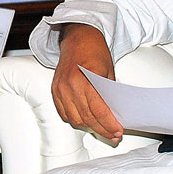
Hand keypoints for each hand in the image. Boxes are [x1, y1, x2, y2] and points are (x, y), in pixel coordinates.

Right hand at [51, 24, 123, 144]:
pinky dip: (75, 120)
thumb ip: (109, 93)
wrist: (78, 39)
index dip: (109, 124)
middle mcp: (71, 85)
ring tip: (100, 128)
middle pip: (87, 117)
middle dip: (102, 129)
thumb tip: (115, 114)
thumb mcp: (109, 71)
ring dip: (88, 126)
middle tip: (113, 134)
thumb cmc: (96, 52)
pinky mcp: (55, 90)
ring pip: (74, 119)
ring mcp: (61, 88)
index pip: (99, 110)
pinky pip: (64, 113)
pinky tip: (85, 120)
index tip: (118, 132)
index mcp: (86, 79)